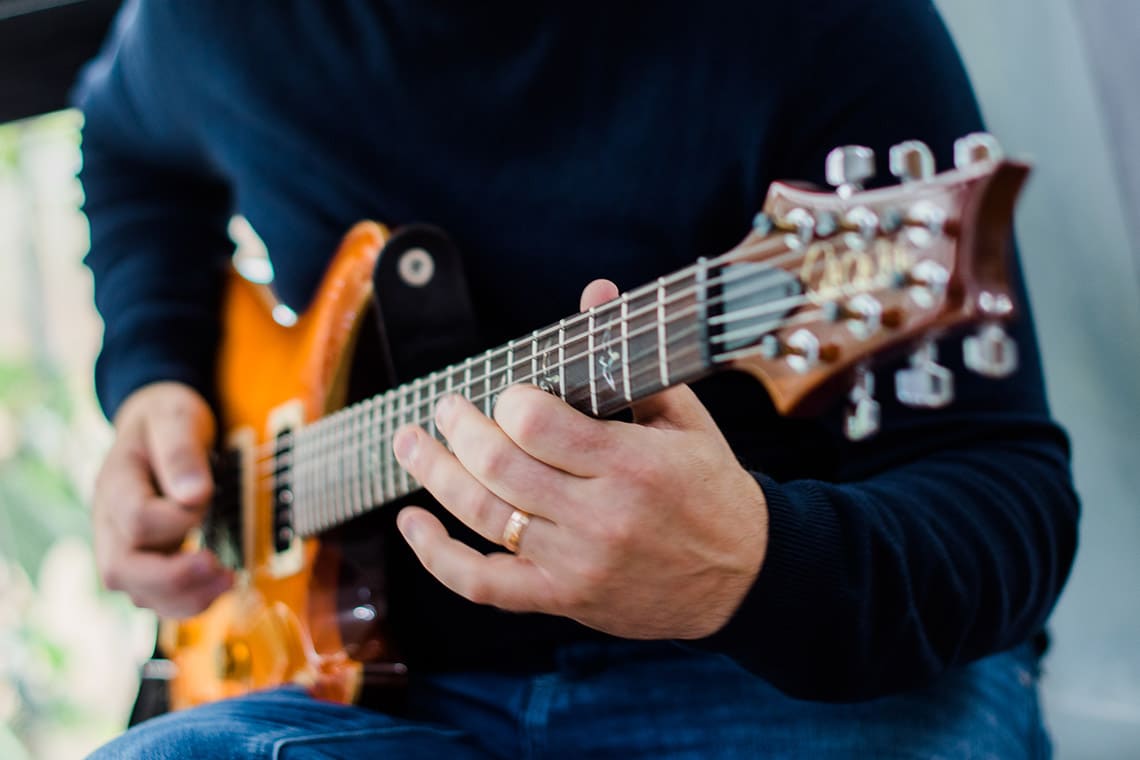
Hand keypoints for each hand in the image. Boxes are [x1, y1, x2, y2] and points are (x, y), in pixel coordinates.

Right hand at [92, 381, 232, 617]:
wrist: (155, 424)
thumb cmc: (166, 418)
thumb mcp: (175, 416)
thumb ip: (181, 451)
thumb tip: (193, 495)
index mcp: (115, 483)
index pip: (136, 519)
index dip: (177, 518)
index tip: (205, 496)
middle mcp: (110, 521)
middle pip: (121, 570)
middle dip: (174, 579)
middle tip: (221, 569)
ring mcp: (123, 544)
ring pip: (137, 593)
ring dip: (184, 598)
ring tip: (228, 581)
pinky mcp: (143, 559)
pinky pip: (155, 596)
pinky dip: (186, 600)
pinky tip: (217, 586)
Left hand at [393, 280, 768, 639]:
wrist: (742, 578)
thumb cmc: (711, 490)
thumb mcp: (685, 420)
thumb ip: (634, 359)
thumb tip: (595, 290)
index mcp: (633, 466)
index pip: (537, 424)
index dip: (508, 401)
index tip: (507, 392)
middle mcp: (599, 518)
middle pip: (498, 465)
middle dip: (458, 428)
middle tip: (444, 407)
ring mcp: (575, 565)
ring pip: (481, 515)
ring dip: (432, 472)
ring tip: (408, 442)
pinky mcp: (561, 599)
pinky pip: (481, 584)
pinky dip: (436, 554)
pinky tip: (411, 521)